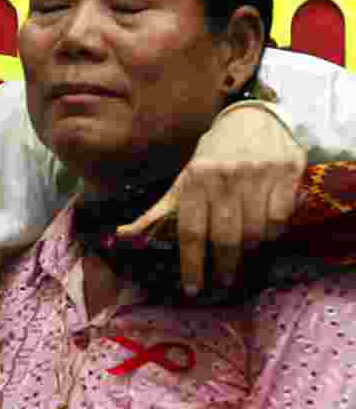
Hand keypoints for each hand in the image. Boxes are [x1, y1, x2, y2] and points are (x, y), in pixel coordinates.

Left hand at [119, 104, 305, 293]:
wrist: (252, 118)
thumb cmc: (213, 156)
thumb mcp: (183, 180)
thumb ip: (158, 212)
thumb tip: (122, 235)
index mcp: (195, 178)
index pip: (191, 230)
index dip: (192, 264)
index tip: (192, 289)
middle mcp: (226, 177)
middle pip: (225, 237)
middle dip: (223, 269)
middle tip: (221, 287)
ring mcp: (258, 175)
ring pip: (256, 233)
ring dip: (248, 256)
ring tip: (242, 267)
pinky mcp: (287, 175)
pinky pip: (280, 220)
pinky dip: (273, 236)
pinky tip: (264, 241)